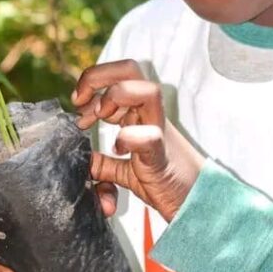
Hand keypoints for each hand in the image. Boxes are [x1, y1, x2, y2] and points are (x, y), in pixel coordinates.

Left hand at [72, 59, 205, 221]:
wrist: (195, 202)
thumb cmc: (164, 182)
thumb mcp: (126, 171)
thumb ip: (104, 165)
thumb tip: (82, 162)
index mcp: (140, 114)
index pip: (118, 76)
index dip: (92, 82)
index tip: (77, 104)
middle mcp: (150, 116)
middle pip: (129, 70)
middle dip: (98, 77)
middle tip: (81, 103)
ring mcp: (159, 132)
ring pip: (147, 90)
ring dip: (115, 97)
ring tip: (100, 119)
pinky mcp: (162, 156)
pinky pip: (150, 137)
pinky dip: (129, 138)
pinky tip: (118, 149)